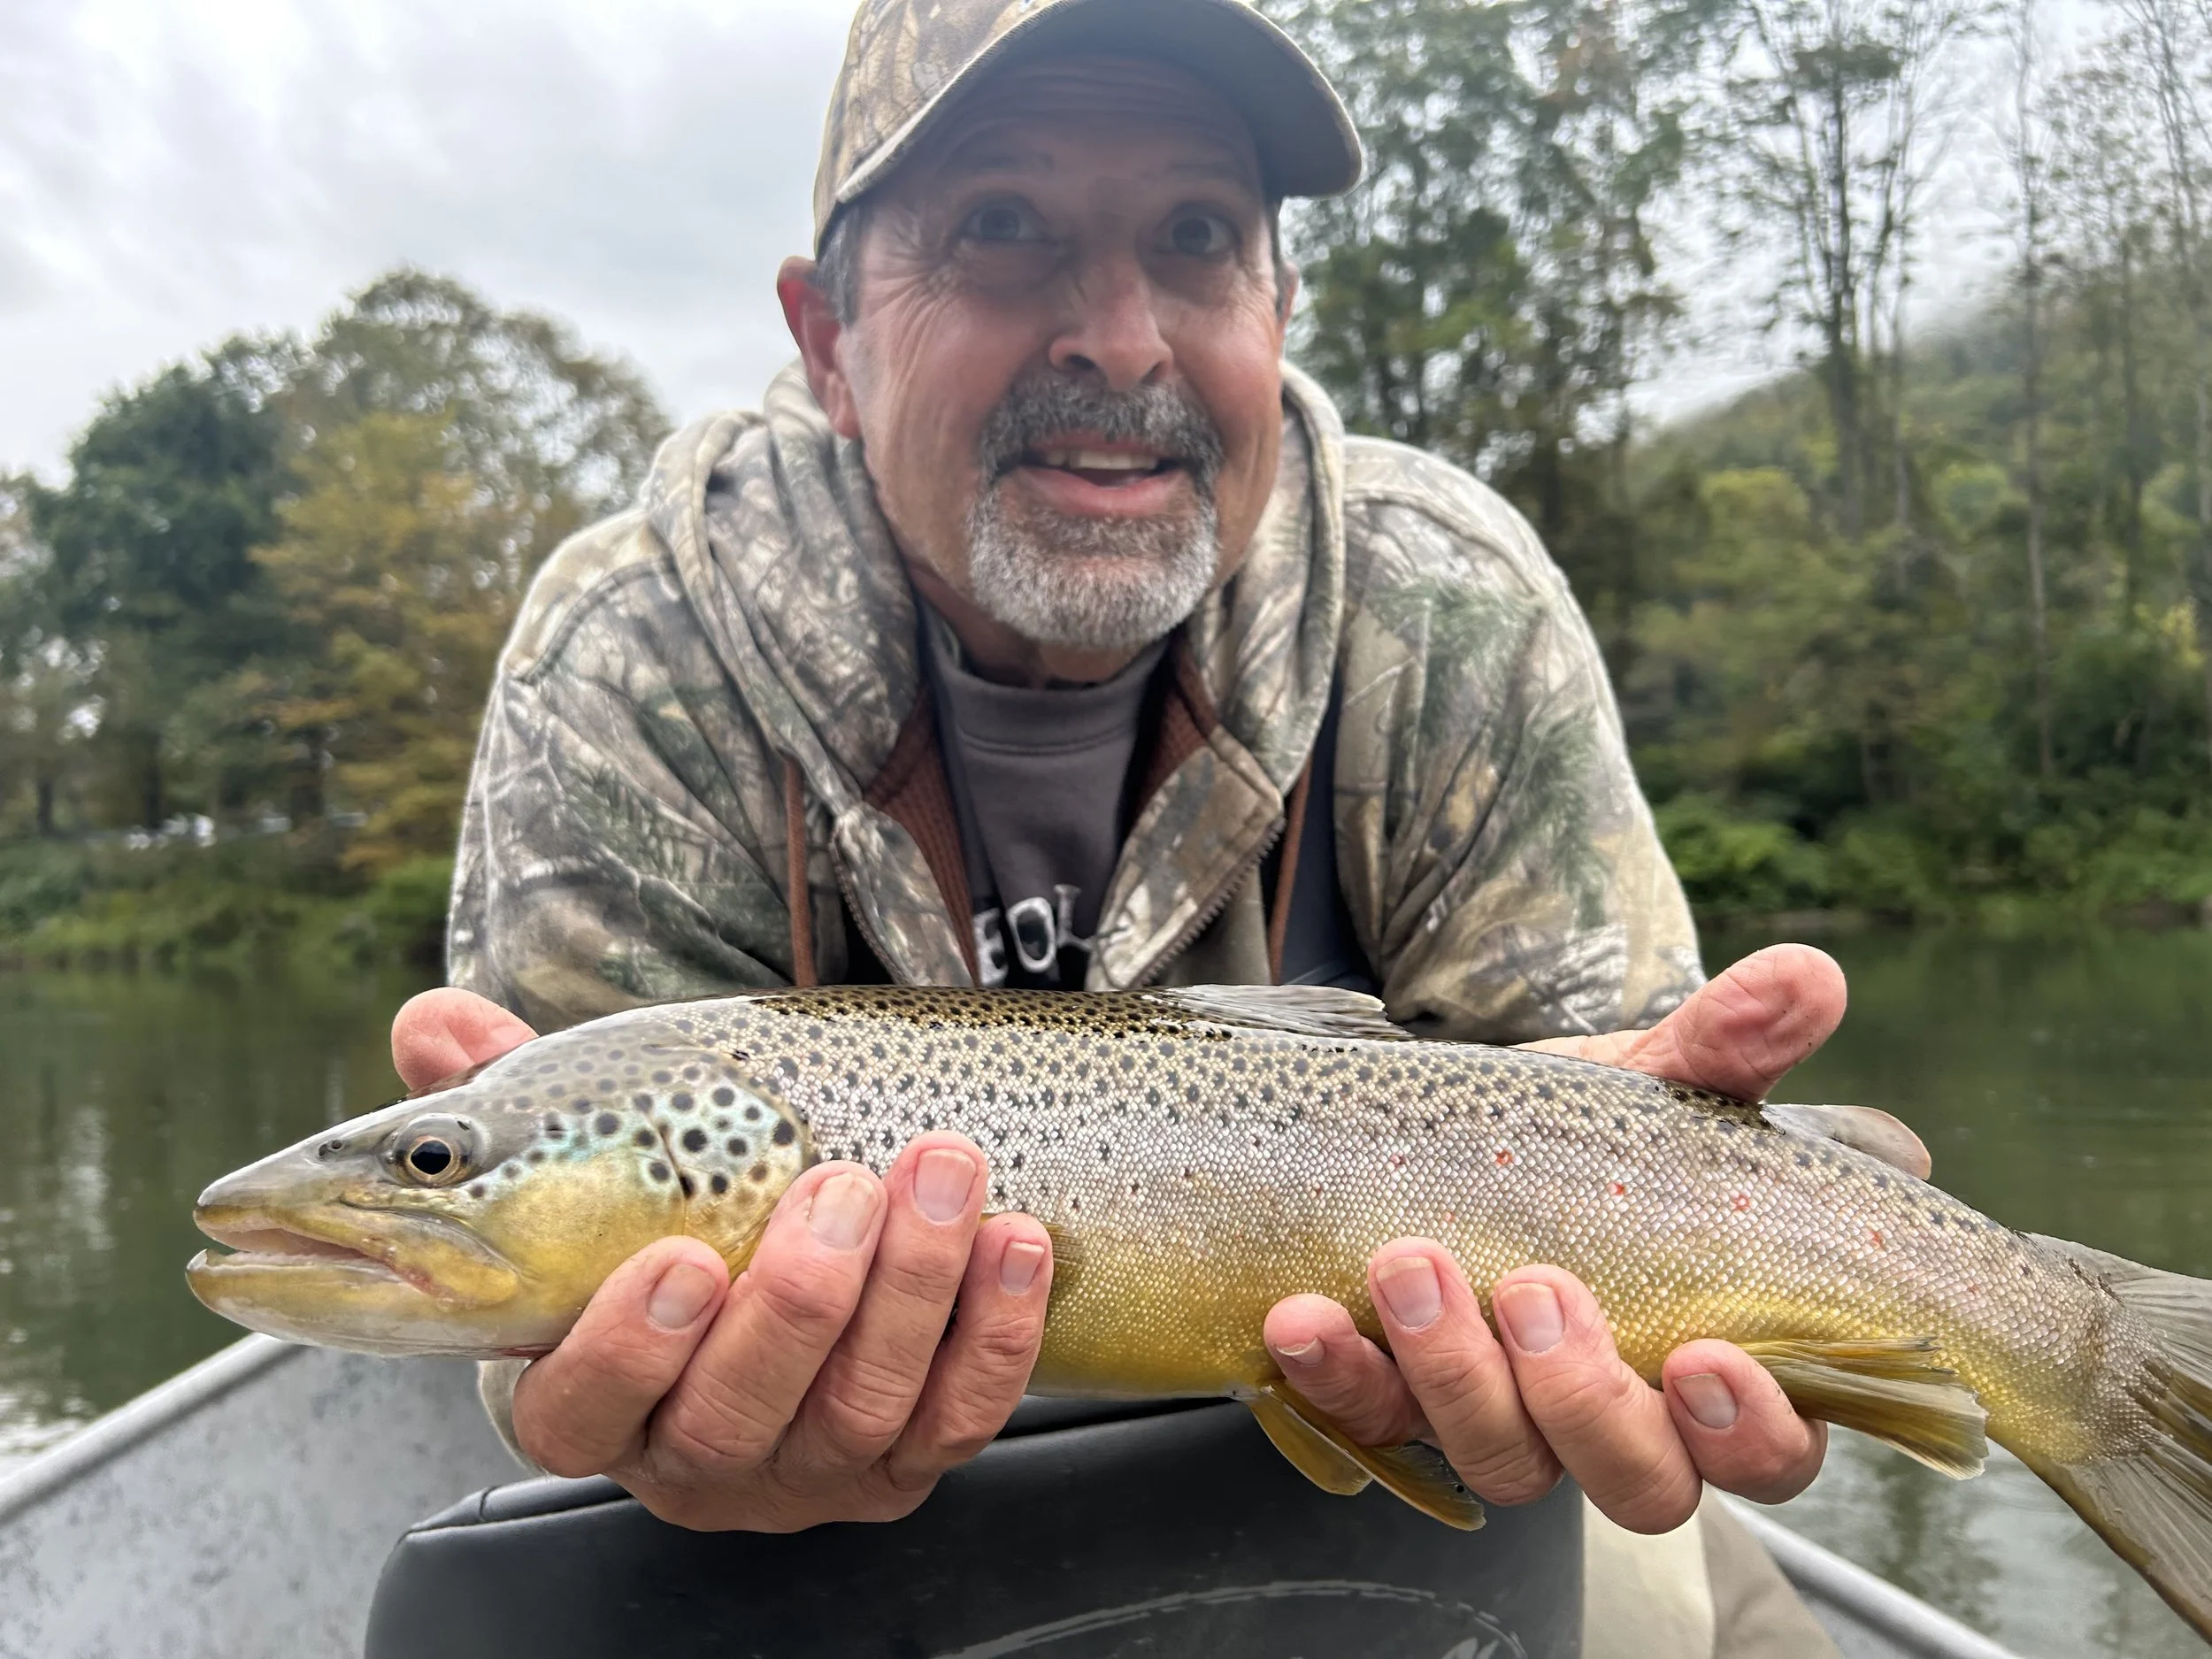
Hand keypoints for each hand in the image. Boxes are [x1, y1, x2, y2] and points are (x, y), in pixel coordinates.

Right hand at [390, 988, 1055, 1531]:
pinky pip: (961, 1418)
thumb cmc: (657, 1218)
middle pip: (736, 1415)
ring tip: (937, 1175)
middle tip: (841, 1186)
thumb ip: (497, 1095)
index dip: (625, 1353)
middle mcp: (696, 1457)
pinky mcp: (907, 1464)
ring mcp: (808, 1472)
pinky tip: (1014, 1242)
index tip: (679, 1259)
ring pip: (861, 1411)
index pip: (578, 1416)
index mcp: (589, 1399)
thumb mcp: (578, 1160)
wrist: (766, 1279)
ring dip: (912, 1290)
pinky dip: (997, 1334)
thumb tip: (432, 1024)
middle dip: (799, 1301)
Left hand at [1262, 944, 1846, 1531]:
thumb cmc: (1594, 1128)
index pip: (1766, 1455)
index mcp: (1720, 1367)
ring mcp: (1508, 1419)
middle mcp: (1619, 1419)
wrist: (1459, 1117)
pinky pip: (1373, 1420)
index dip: (1745, 1431)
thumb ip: (1729, 1043)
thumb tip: (1807, 978)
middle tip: (1534, 1290)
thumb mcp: (1656, 1080)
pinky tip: (1302, 1320)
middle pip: (1635, 1483)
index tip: (1702, 1358)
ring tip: (1407, 1263)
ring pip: (1501, 1462)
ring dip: (1450, 1375)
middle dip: (1584, 1400)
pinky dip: (1337, 1377)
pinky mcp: (1405, 1401)